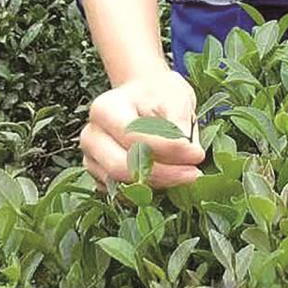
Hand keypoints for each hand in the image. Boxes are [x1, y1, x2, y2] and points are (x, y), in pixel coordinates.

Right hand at [80, 66, 204, 189]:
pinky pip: (123, 194)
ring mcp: (92, 159)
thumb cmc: (159, 94)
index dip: (168, 150)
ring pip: (123, 184)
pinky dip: (148, 190)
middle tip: (194, 173)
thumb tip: (189, 153)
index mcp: (105, 109)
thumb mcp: (175, 96)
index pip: (134, 138)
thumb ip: (180, 123)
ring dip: (158, 183)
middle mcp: (91, 136)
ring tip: (185, 173)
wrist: (145, 96)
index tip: (197, 153)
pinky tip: (169, 176)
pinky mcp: (100, 177)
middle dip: (163, 174)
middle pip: (122, 167)